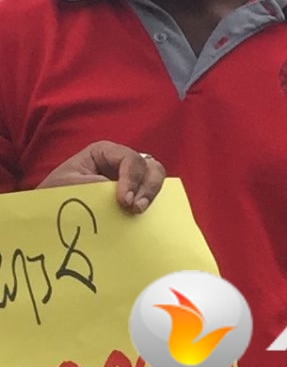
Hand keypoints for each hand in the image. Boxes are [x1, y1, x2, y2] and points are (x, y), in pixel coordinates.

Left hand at [39, 142, 161, 213]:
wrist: (51, 209)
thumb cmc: (56, 192)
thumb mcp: (70, 185)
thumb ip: (95, 186)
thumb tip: (120, 195)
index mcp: (105, 151)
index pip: (129, 159)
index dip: (131, 178)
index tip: (124, 200)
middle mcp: (122, 161)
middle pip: (149, 167)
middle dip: (147, 187)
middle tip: (136, 208)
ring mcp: (131, 177)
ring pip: (155, 178)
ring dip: (151, 194)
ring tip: (138, 212)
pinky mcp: (134, 193)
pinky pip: (152, 195)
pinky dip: (152, 202)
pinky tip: (141, 215)